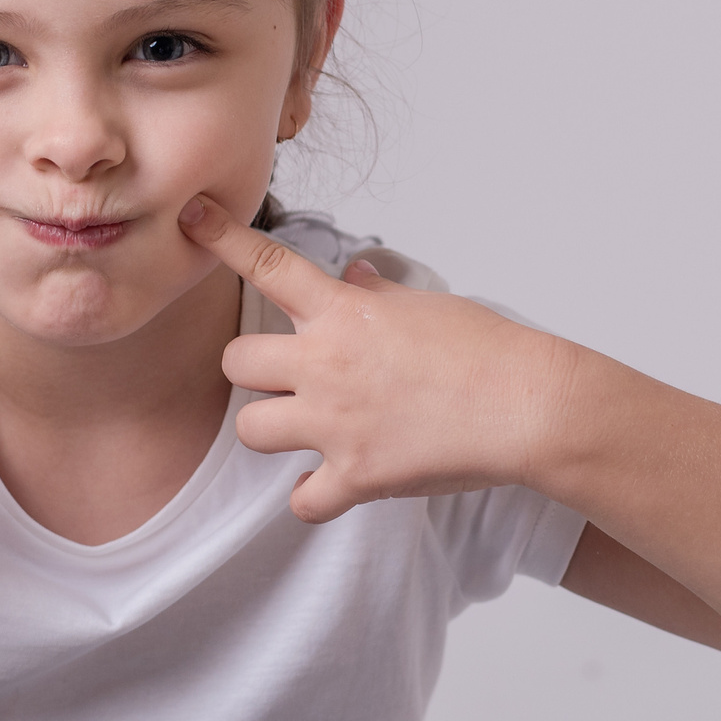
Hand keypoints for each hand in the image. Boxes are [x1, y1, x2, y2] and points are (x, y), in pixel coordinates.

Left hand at [179, 194, 568, 522]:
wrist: (528, 406)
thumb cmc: (489, 350)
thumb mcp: (428, 306)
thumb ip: (378, 297)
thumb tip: (354, 280)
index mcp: (345, 314)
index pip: (269, 264)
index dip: (222, 238)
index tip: (192, 219)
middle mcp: (327, 364)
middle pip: (235, 361)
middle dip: (251, 370)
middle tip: (285, 378)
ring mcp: (336, 423)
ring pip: (252, 431)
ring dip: (273, 430)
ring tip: (308, 430)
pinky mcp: (356, 475)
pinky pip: (301, 501)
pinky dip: (313, 497)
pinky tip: (333, 485)